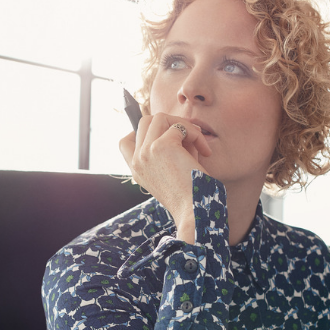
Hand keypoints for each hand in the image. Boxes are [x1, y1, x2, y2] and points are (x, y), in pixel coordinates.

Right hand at [120, 112, 211, 243]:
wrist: (193, 211)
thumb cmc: (190, 195)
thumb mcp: (171, 172)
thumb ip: (168, 150)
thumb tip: (178, 125)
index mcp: (136, 170)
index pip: (125, 141)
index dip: (142, 131)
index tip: (164, 134)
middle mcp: (137, 160)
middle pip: (145, 122)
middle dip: (170, 123)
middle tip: (189, 136)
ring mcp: (146, 152)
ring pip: (160, 117)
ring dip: (183, 125)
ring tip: (198, 143)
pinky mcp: (161, 146)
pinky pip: (180, 127)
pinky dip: (196, 135)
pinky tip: (205, 152)